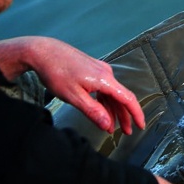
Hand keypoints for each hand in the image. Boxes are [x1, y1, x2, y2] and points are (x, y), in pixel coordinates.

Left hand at [0, 36, 143, 134]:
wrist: (43, 51)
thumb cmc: (55, 71)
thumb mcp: (73, 96)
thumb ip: (92, 111)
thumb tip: (107, 124)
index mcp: (104, 80)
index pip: (127, 98)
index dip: (136, 114)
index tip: (140, 125)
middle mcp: (106, 73)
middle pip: (121, 97)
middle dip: (124, 116)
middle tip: (125, 132)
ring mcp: (100, 70)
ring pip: (112, 94)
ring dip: (113, 110)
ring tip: (110, 126)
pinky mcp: (93, 70)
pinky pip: (104, 88)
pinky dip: (105, 101)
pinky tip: (101, 110)